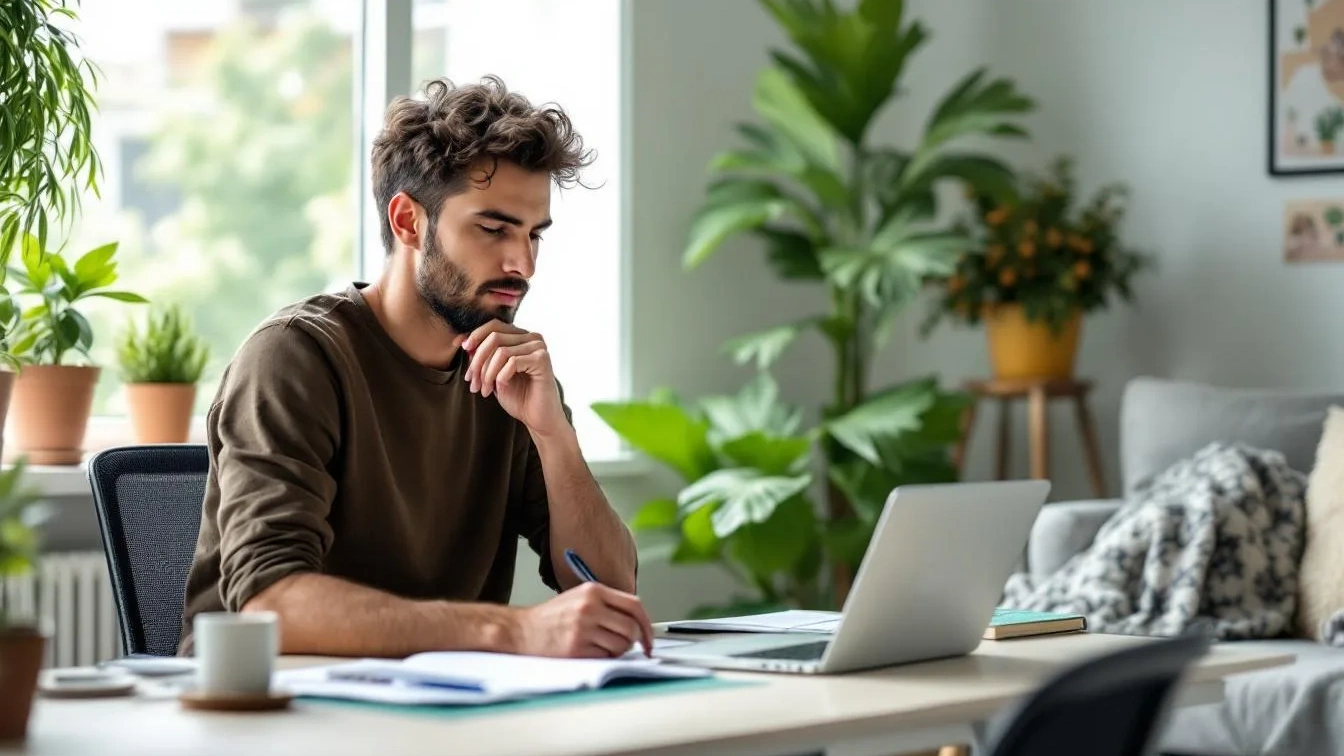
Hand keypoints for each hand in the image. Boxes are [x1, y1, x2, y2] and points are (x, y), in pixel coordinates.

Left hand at [462, 320, 566, 436]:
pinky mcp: (542, 359)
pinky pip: (512, 362)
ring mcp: (539, 347)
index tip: (461, 348)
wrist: (537, 418)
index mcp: (521, 336)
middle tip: (472, 382)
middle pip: (494, 337)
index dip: (475, 335)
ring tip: (484, 390)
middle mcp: (532, 337)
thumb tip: (464, 341)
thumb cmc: (517, 396)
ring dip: (487, 374)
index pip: (494, 325)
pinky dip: (501, 377)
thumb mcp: (493, 373)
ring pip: (500, 351)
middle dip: (478, 361)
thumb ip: (482, 356)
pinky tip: (501, 388)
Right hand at [512, 583, 654, 658]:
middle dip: (635, 641)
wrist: (522, 630)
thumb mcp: (580, 597)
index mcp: (593, 591)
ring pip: (621, 645)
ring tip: (604, 648)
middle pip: (632, 627)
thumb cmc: (552, 617)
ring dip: (619, 652)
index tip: (649, 637)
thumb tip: (639, 621)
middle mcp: (589, 607)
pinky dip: (604, 658)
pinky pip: (605, 657)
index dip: (647, 624)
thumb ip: (608, 604)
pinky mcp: (576, 648)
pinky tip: (591, 652)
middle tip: (628, 646)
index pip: (635, 605)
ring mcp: (582, 628)